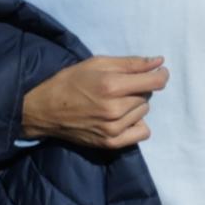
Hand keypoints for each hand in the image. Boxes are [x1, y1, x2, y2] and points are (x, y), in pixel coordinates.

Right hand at [19, 55, 164, 150]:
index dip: (160, 75)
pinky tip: (121, 119)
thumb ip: (130, 63)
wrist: (43, 110)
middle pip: (147, 96)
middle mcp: (115, 109)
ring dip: (135, 106)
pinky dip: (136, 124)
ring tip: (113, 103)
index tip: (158, 72)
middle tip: (117, 89)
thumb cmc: (69, 82)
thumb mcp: (96, 64)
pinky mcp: (111, 142)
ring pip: (144, 112)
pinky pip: (142, 132)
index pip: (154, 82)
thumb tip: (160, 61)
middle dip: (137, 89)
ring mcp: (114, 128)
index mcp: (111, 86)